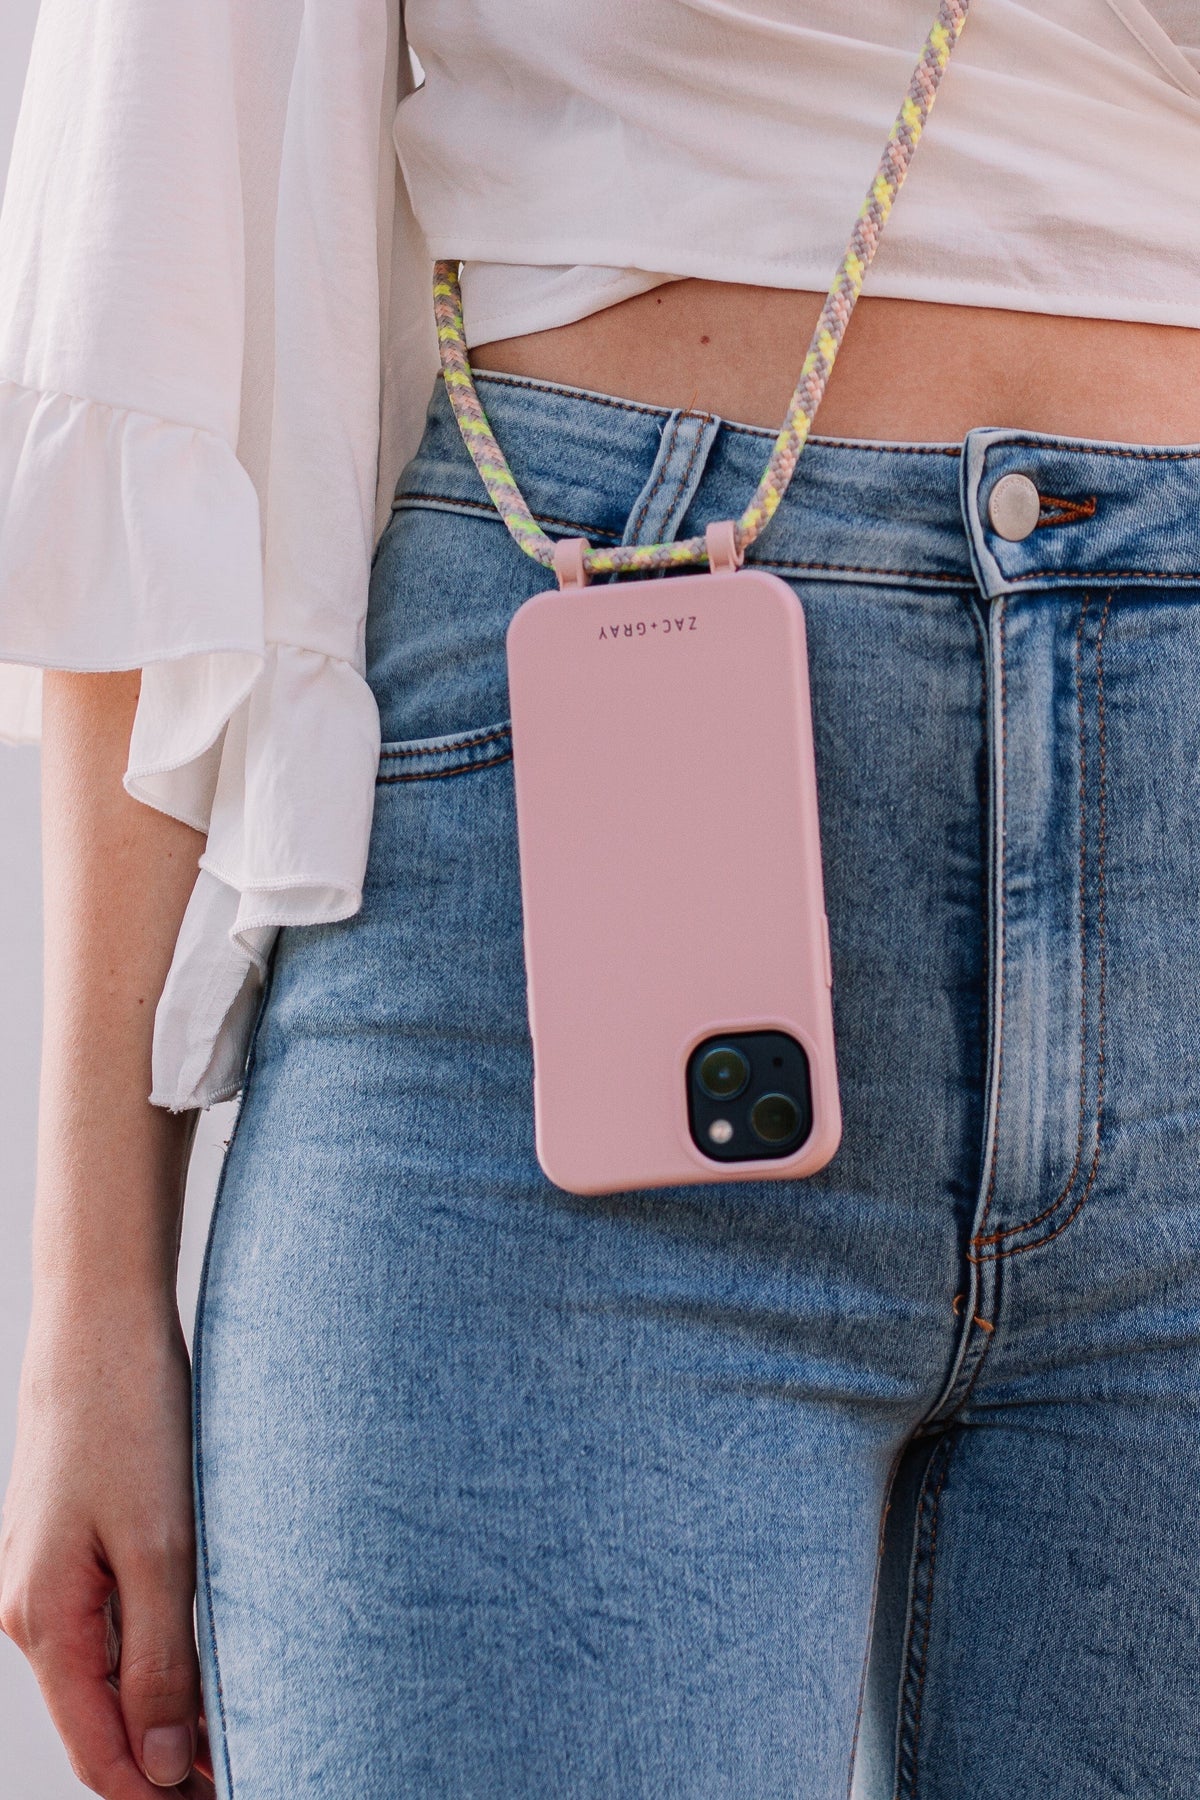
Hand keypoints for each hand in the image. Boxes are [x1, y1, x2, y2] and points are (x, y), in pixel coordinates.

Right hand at [0, 1301, 213, 1796]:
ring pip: (112, 1669)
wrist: (101, 1320)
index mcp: (47, 1621)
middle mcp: (36, 1608)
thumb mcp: (159, 1547)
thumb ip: (159, 1660)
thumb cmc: (129, 1419)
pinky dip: (162, 1646)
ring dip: (170, 1702)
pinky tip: (213, 1650)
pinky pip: (116, 1620)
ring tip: (244, 1723)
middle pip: (103, 1718)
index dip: (159, 1794)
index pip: (100, 1752)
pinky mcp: (78, 1539)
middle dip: (168, 1757)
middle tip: (252, 1764)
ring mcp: (53, 1572)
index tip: (226, 1799)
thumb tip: (161, 1767)